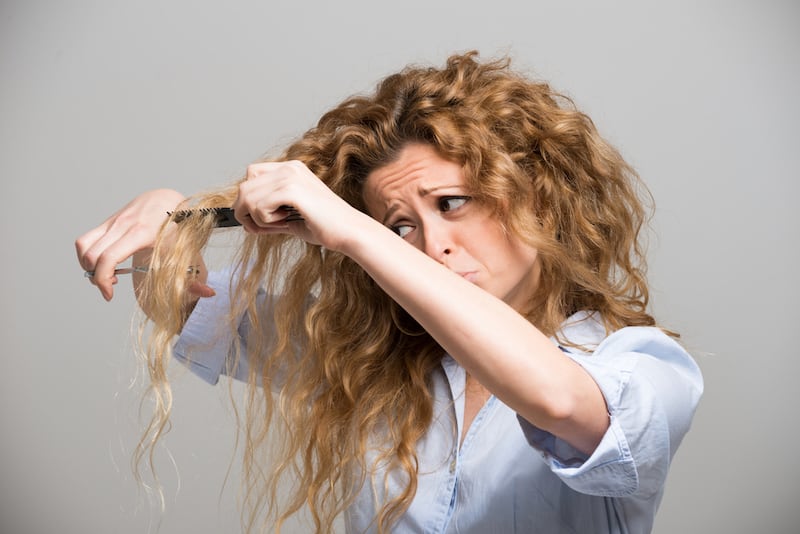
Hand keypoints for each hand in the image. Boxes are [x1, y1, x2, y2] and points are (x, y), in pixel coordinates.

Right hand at [75, 189, 212, 301]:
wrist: (172, 198)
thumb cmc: (181, 227)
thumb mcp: (188, 251)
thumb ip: (197, 276)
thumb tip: (210, 294)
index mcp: (142, 233)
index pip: (108, 258)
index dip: (102, 281)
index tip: (110, 295)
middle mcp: (124, 225)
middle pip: (92, 255)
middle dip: (96, 277)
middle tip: (110, 287)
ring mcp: (114, 221)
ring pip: (83, 245)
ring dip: (87, 265)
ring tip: (106, 274)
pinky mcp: (109, 220)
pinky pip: (86, 238)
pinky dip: (88, 254)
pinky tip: (105, 261)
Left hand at [232, 161, 370, 251]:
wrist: (348, 232)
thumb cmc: (324, 227)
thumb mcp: (290, 218)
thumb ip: (268, 214)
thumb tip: (244, 221)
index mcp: (291, 169)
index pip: (251, 174)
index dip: (247, 198)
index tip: (255, 220)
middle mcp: (289, 168)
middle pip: (245, 186)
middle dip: (245, 212)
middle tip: (260, 228)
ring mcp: (290, 177)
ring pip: (248, 197)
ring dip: (257, 218)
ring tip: (279, 225)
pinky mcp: (292, 190)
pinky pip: (258, 206)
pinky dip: (265, 220)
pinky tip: (284, 222)